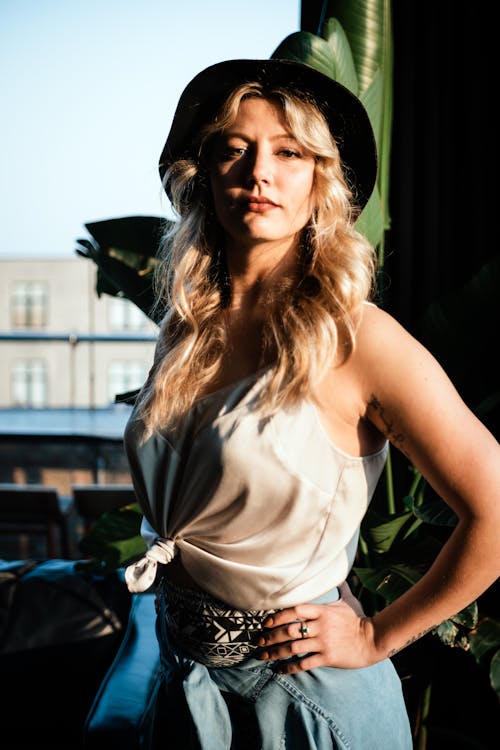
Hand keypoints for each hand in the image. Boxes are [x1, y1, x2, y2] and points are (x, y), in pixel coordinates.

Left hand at [257, 582, 376, 672]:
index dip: (277, 616)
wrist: (373, 640)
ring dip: (275, 652)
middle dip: (271, 636)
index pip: (294, 610)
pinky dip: (289, 668)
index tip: (265, 622)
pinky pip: (304, 663)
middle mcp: (320, 626)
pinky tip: (279, 670)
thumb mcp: (348, 601)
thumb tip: (339, 575)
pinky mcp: (327, 658)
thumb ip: (340, 589)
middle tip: (258, 640)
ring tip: (263, 655)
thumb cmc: (358, 619)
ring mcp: (323, 642)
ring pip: (293, 648)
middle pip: (289, 630)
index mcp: (322, 611)